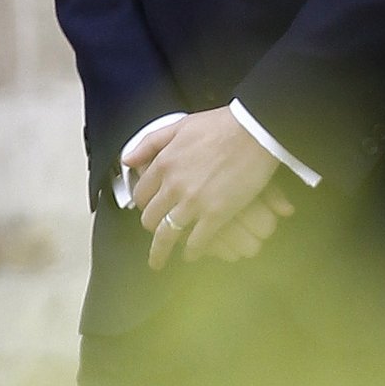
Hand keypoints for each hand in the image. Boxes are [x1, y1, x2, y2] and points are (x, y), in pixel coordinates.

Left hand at [128, 107, 283, 269]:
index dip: (144, 204)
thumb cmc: (224, 125)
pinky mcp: (217, 214)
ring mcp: (194, 202)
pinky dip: (192, 251)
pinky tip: (192, 255)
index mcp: (164, 163)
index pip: (142, 193)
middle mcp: (174, 185)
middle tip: (156, 233)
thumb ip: (151, 142)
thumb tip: (128, 160)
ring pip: (167, 234)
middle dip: (151, 228)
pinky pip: (197, 241)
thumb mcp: (181, 125)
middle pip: (150, 217)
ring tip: (159, 260)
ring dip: (161, 251)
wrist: (256, 131)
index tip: (149, 209)